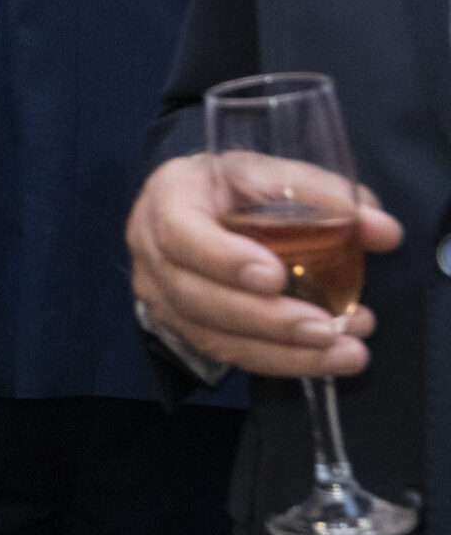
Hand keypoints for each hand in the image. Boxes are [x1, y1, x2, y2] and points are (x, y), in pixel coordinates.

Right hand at [127, 153, 402, 378]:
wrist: (201, 203)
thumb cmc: (236, 184)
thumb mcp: (274, 172)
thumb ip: (325, 196)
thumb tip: (383, 231)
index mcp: (168, 197)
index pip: (181, 234)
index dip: (224, 259)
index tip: (275, 276)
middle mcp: (150, 248)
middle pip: (195, 296)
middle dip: (265, 318)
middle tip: (327, 328)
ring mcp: (158, 293)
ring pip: (210, 334)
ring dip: (279, 351)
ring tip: (342, 351)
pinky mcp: (180, 325)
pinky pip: (224, 353)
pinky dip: (276, 361)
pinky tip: (322, 361)